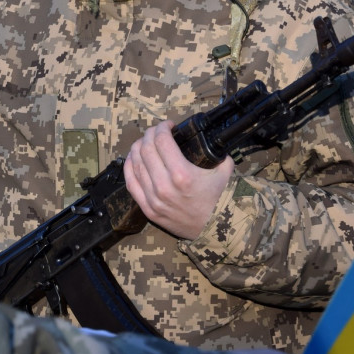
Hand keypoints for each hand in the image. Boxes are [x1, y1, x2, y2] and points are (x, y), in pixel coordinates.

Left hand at [123, 120, 233, 239]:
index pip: (161, 140)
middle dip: (150, 134)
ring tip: (145, 142)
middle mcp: (164, 185)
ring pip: (135, 164)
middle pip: (146, 149)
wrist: (215, 229)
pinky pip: (131, 184)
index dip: (162, 127)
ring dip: (138, 148)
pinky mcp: (148, 209)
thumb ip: (216, 151)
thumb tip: (210, 137)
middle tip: (156, 132)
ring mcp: (153, 199)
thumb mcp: (223, 170)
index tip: (168, 125)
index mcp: (182, 174)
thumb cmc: (219, 199)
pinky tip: (133, 158)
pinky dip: (129, 167)